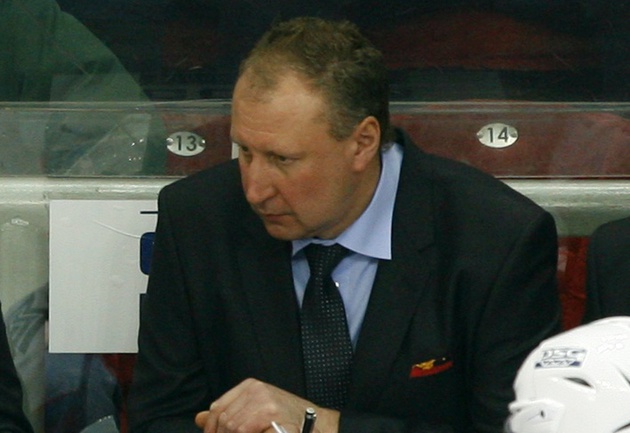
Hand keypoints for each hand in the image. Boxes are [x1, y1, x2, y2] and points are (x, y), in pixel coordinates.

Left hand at [194, 378, 338, 432]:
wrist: (315, 425)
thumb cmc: (284, 421)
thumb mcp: (253, 413)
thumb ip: (228, 414)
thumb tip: (199, 419)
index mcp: (249, 387)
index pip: (217, 408)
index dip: (211, 428)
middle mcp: (256, 389)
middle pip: (223, 419)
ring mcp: (264, 400)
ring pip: (232, 426)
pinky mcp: (270, 412)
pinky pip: (244, 429)